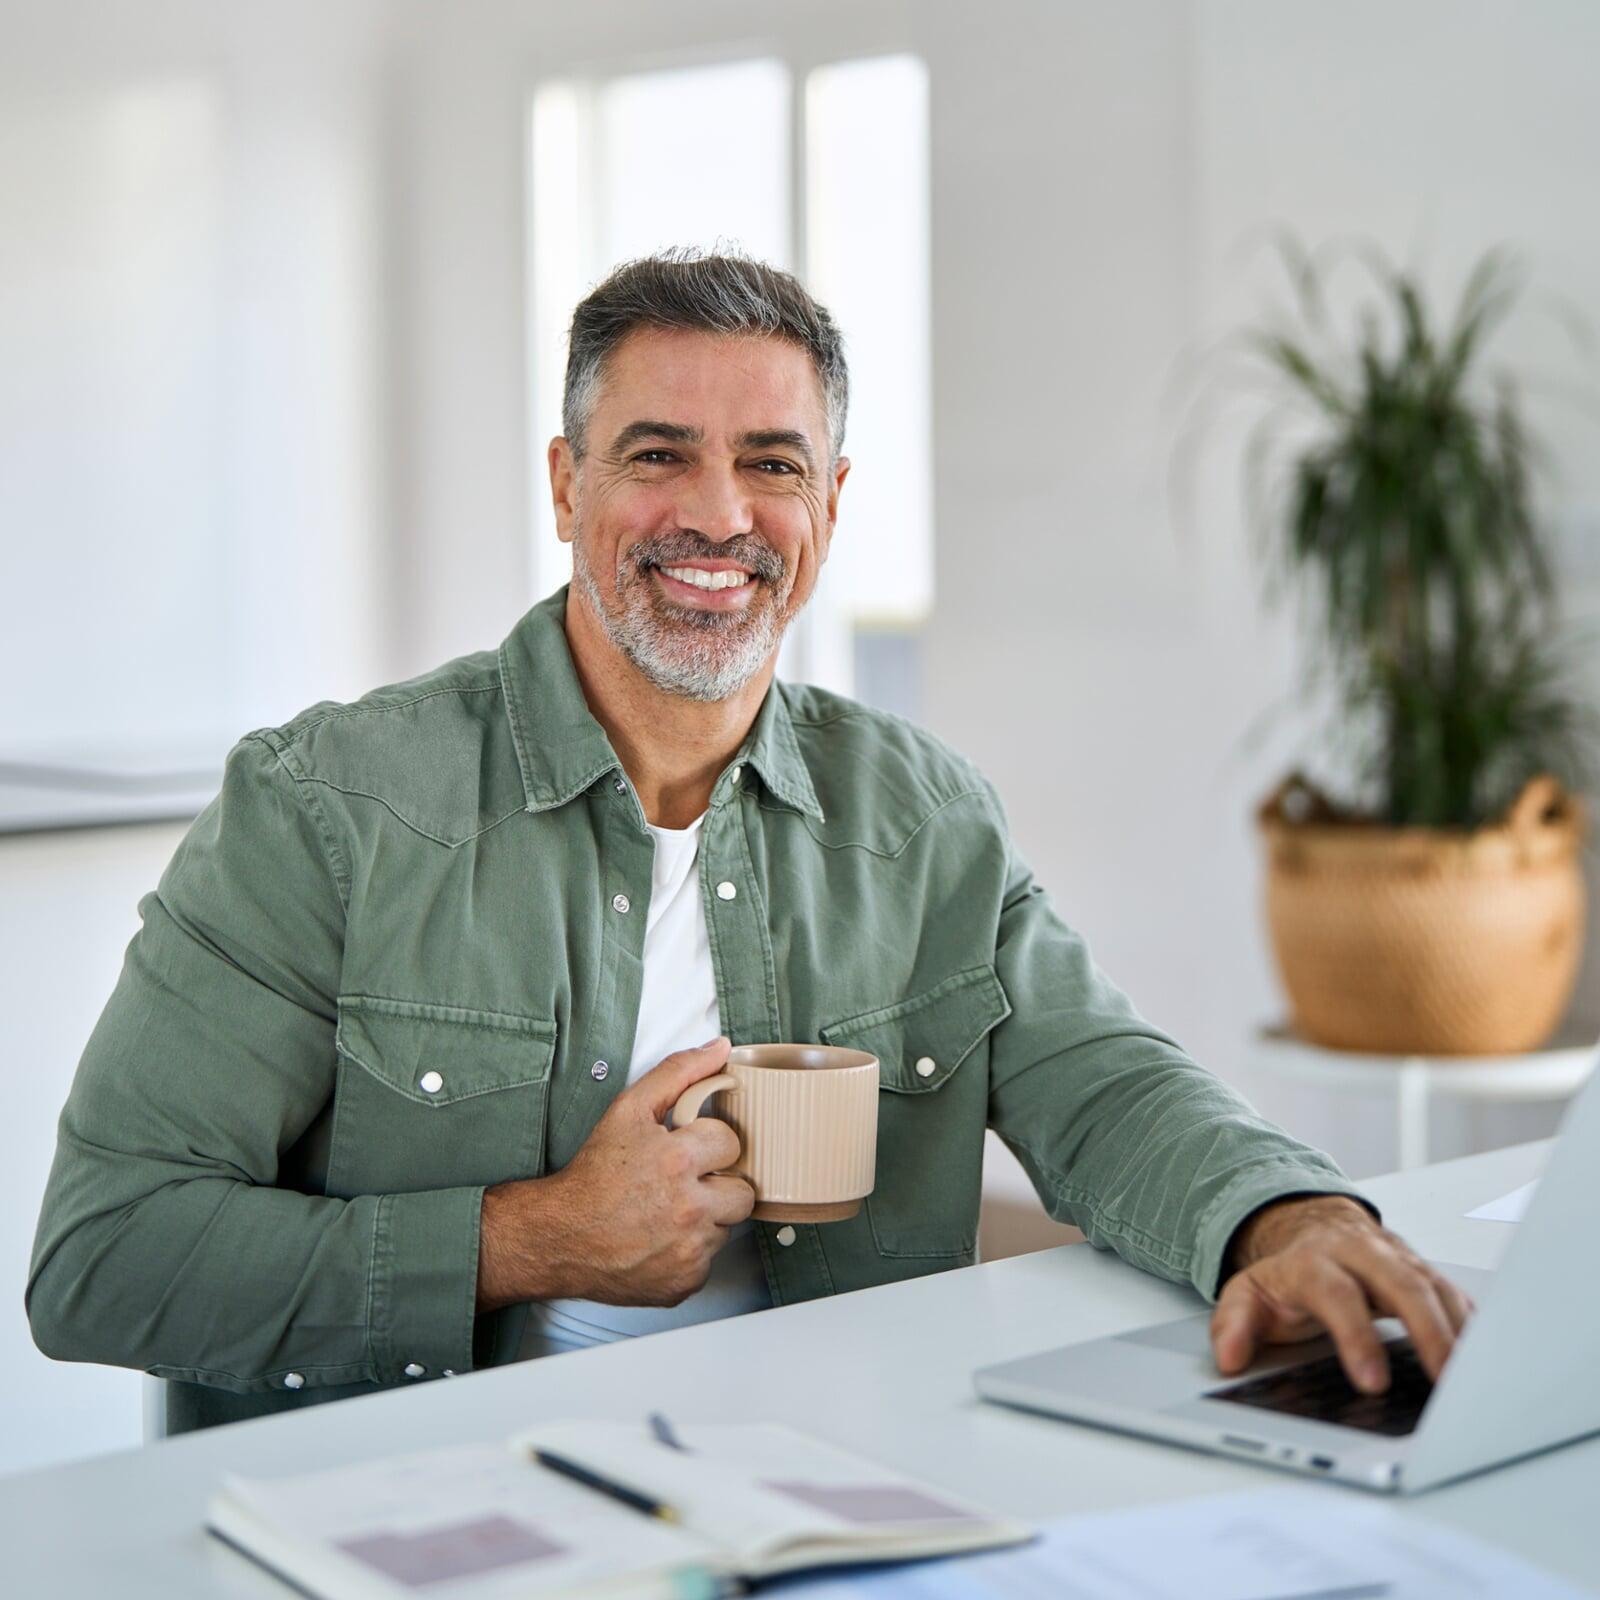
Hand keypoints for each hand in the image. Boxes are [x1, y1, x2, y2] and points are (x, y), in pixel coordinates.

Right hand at [476, 1037, 754, 1311]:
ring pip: (726, 1227)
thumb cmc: (592, 1175)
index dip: (708, 1144)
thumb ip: (678, 1073)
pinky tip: (661, 1238)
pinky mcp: (685, 1281)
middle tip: (684, 1183)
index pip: (732, 1143)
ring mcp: (689, 1251)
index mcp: (679, 1161)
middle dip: (718, 1184)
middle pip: (743, 1192)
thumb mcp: (628, 1110)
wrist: (559, 1237)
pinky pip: (708, 1260)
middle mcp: (690, 1210)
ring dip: (706, 1218)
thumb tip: (719, 1049)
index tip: (685, 1152)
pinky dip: (690, 1250)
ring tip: (668, 1210)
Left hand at [1211, 1195, 1475, 1393]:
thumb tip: (1229, 1358)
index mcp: (1316, 1261)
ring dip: (1459, 1333)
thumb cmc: (1287, 1272)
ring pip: (1435, 1288)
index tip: (1373, 1382)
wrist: (1311, 1227)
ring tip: (1476, 1380)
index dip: (1357, 1338)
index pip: (1339, 1296)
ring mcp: (1398, 1260)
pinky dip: (1473, 1326)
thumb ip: (1233, 1324)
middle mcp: (1363, 1255)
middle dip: (1428, 1333)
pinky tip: (1487, 1359)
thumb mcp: (1248, 1294)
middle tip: (1445, 1383)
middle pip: (1403, 1285)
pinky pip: (1455, 1295)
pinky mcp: (1425, 1272)